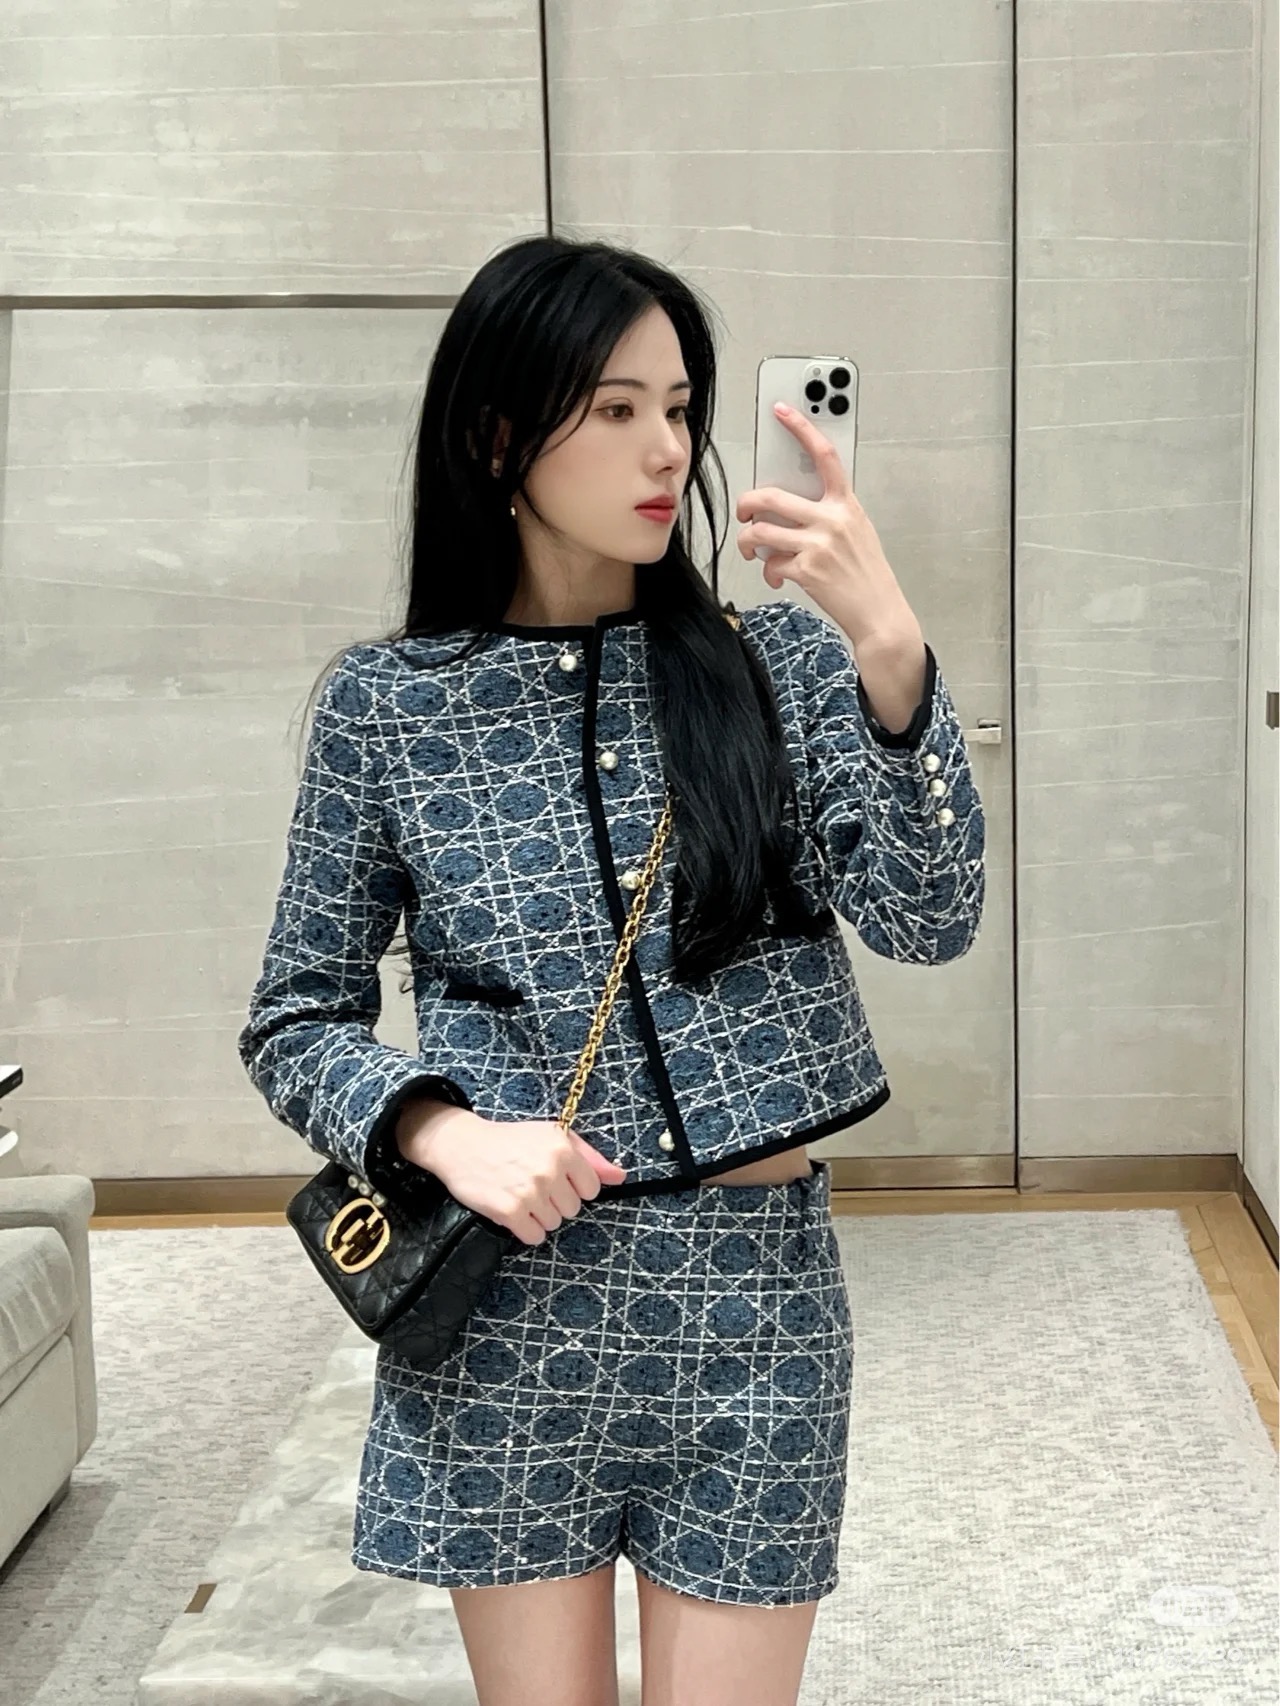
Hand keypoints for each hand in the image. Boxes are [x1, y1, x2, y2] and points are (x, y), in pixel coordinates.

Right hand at [409, 1115, 627, 1247]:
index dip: (574, 1186)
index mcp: (563, 1149)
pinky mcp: (509, 1212)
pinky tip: (513, 1210)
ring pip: (554, 1224)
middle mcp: (549, 1170)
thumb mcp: (552, 1137)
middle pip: (573, 1209)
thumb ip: (589, 1157)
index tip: (556, 1178)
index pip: (591, 1188)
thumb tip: (620, 1177)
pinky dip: (525, 1230)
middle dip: (556, 1201)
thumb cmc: (510, 1141)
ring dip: (539, 1216)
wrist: (462, 1145)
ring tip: (520, 1194)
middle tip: (532, 1184)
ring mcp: (529, 1192)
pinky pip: (534, 1237)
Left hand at [735, 401, 919, 650]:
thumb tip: (792, 504)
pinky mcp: (806, 571)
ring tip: (751, 548)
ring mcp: (818, 545)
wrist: (879, 612)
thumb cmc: (866, 573)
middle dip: (747, 504)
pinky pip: (770, 563)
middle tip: (745, 512)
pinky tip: (777, 577)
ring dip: (747, 541)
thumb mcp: (857, 531)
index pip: (824, 456)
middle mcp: (832, 520)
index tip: (781, 411)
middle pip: (771, 496)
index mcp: (846, 504)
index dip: (801, 428)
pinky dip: (768, 572)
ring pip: (761, 531)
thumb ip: (830, 512)